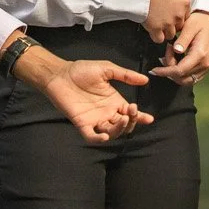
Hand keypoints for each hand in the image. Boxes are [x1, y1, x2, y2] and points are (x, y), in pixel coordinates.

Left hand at [16, 47, 155, 143]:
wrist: (60, 74)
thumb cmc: (81, 70)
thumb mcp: (107, 69)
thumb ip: (125, 75)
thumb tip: (145, 80)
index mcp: (114, 101)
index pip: (130, 113)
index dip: (139, 117)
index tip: (148, 119)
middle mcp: (106, 112)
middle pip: (123, 125)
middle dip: (130, 122)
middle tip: (130, 112)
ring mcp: (94, 119)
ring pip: (111, 132)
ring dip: (119, 129)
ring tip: (122, 119)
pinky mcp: (82, 123)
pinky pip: (91, 137)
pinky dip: (98, 139)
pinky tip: (105, 135)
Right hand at [145, 0, 194, 41]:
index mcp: (184, 3)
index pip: (186, 16)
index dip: (178, 16)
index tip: (171, 15)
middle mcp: (178, 14)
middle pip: (179, 26)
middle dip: (172, 24)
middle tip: (163, 19)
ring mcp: (168, 22)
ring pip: (170, 34)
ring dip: (165, 32)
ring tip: (158, 25)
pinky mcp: (156, 28)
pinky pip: (159, 39)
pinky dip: (156, 36)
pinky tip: (152, 30)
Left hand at [153, 11, 208, 85]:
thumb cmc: (202, 22)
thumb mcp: (190, 26)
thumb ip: (182, 39)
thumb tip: (176, 50)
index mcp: (200, 54)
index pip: (179, 70)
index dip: (165, 72)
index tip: (154, 70)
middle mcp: (205, 64)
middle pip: (181, 76)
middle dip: (169, 68)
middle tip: (168, 50)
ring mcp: (207, 68)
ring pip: (186, 80)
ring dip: (174, 73)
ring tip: (171, 56)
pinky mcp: (206, 68)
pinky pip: (192, 78)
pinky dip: (181, 73)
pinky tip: (177, 61)